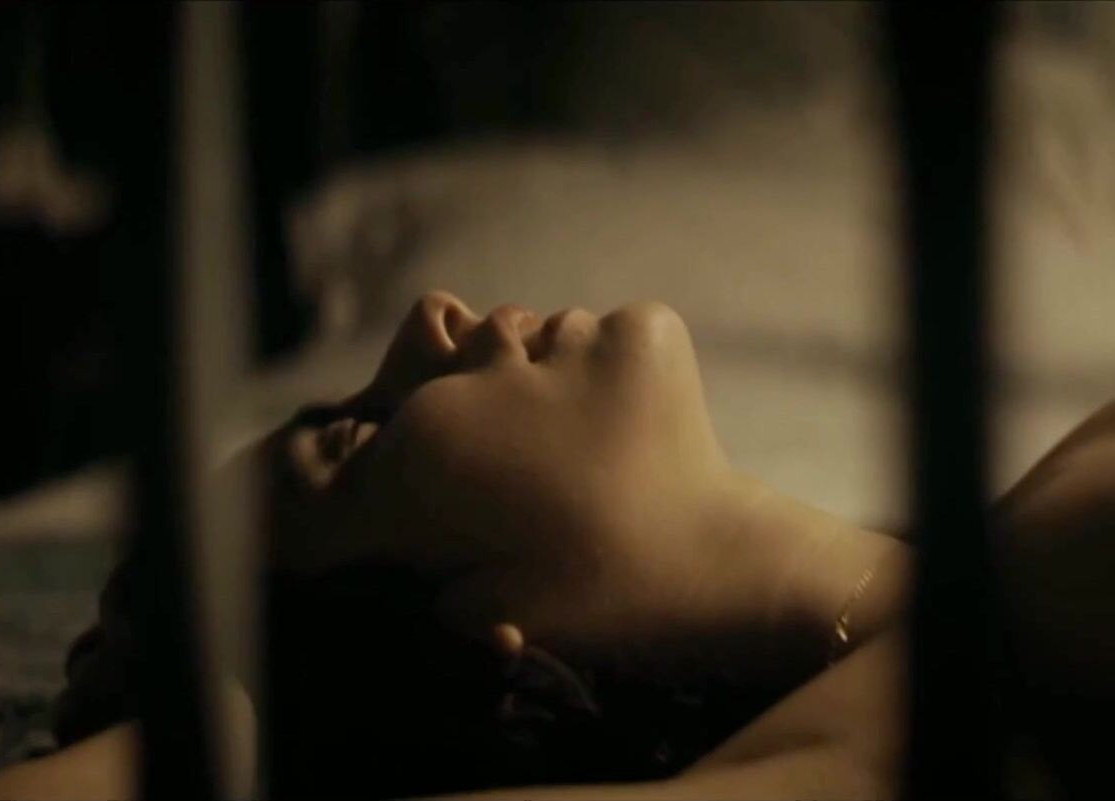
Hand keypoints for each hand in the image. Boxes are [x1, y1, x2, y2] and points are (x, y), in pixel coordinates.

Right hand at [259, 292, 901, 687]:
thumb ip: (422, 556)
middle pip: (472, 363)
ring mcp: (575, 336)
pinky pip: (605, 335)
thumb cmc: (589, 601)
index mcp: (437, 434)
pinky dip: (612, 370)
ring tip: (588, 446)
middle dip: (489, 406)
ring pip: (542, 342)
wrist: (715, 572)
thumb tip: (399, 531)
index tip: (466, 493)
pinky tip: (628, 422)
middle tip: (536, 470)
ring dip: (554, 383)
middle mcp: (491, 367)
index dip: (425, 460)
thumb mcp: (473, 604)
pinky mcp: (643, 329)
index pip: (403, 415)